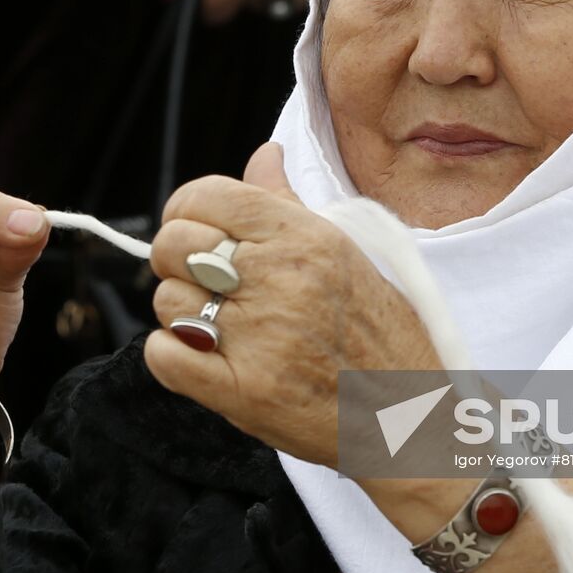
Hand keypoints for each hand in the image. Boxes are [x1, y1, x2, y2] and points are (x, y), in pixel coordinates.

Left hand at [144, 142, 441, 468]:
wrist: (408, 418)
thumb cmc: (380, 333)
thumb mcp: (346, 251)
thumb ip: (289, 203)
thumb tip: (264, 155)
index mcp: (305, 237)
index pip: (208, 195)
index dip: (185, 209)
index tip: (193, 228)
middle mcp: (281, 279)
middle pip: (174, 244)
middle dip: (175, 260)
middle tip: (202, 282)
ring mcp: (260, 338)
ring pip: (167, 300)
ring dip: (181, 313)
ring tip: (217, 326)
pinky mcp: (242, 393)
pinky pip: (164, 356)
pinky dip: (171, 355)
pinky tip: (200, 356)